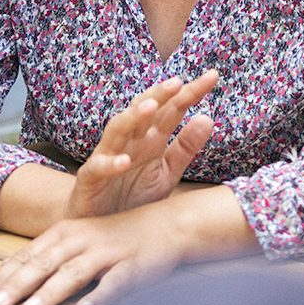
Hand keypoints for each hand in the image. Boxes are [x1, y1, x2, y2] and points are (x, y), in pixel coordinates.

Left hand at [0, 185, 252, 304]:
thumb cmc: (116, 237)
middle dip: (16, 286)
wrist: (166, 225)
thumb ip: (50, 257)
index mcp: (65, 231)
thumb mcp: (79, 240)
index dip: (3, 276)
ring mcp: (108, 251)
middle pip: (43, 263)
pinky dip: (100, 297)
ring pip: (74, 272)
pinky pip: (115, 283)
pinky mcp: (134, 265)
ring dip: (50, 291)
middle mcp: (83, 239)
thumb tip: (11, 281)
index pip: (28, 256)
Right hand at [65, 71, 218, 219]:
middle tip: (178, 82)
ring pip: (117, 129)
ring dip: (132, 117)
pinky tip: (124, 161)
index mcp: (151, 138)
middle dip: (159, 94)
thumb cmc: (134, 196)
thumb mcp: (167, 174)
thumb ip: (185, 148)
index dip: (191, 93)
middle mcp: (130, 142)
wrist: (102, 228)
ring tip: (150, 106)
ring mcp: (108, 156)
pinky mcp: (90, 179)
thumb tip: (208, 118)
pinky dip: (110, 163)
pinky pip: (98, 167)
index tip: (213, 76)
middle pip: (143, 110)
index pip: (172, 109)